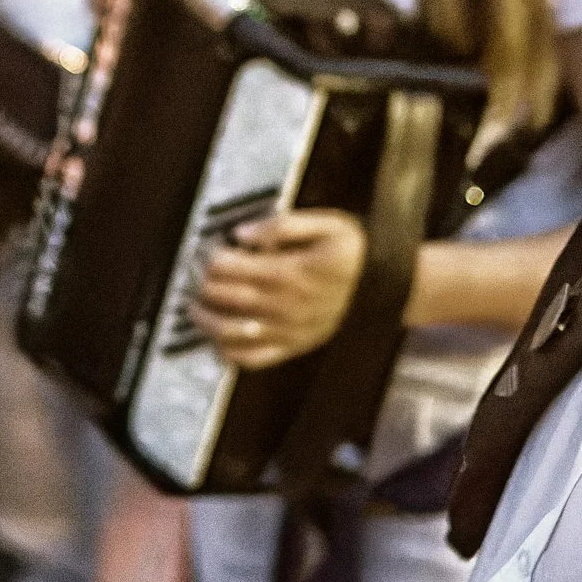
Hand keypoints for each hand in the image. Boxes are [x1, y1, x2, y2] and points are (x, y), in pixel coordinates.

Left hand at [191, 209, 368, 370]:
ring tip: (196, 310)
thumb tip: (243, 233)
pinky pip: (254, 358)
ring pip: (232, 332)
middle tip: (196, 276)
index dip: (210, 258)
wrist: (386, 285)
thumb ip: (282, 226)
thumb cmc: (354, 251)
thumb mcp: (327, 223)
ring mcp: (287, 330)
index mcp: (288, 271)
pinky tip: (219, 341)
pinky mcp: (293, 346)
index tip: (207, 251)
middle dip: (204, 286)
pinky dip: (231, 353)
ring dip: (207, 321)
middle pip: (225, 297)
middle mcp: (283, 304)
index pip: (230, 268)